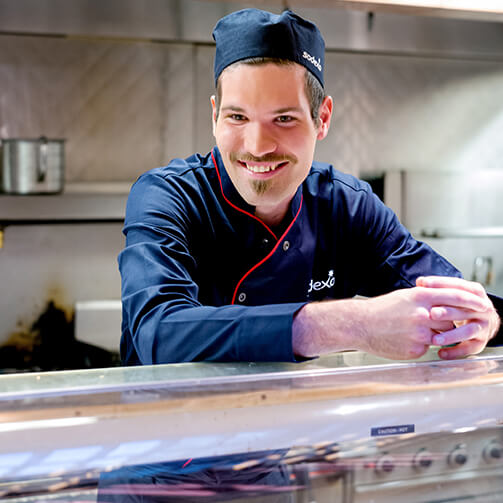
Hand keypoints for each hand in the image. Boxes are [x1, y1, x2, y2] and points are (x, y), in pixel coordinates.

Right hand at [357, 284, 489, 359]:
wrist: (360, 325)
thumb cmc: (380, 310)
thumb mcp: (405, 296)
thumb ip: (427, 298)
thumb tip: (445, 303)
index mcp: (420, 296)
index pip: (456, 296)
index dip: (472, 300)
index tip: (482, 303)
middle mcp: (423, 314)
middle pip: (452, 319)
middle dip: (451, 322)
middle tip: (447, 322)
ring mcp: (420, 333)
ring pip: (441, 336)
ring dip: (435, 335)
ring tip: (413, 330)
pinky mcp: (415, 349)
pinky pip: (427, 348)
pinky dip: (419, 344)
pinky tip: (403, 339)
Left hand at [416, 276, 499, 359]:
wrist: (479, 319)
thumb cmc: (459, 304)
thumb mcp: (451, 293)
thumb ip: (436, 288)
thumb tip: (420, 282)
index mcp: (475, 292)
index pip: (458, 285)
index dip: (440, 284)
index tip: (422, 284)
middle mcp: (483, 308)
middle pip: (465, 308)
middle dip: (447, 311)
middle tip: (431, 314)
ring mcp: (484, 325)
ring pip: (468, 331)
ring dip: (451, 335)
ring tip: (434, 340)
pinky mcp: (481, 341)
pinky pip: (469, 348)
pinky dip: (455, 352)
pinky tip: (441, 353)